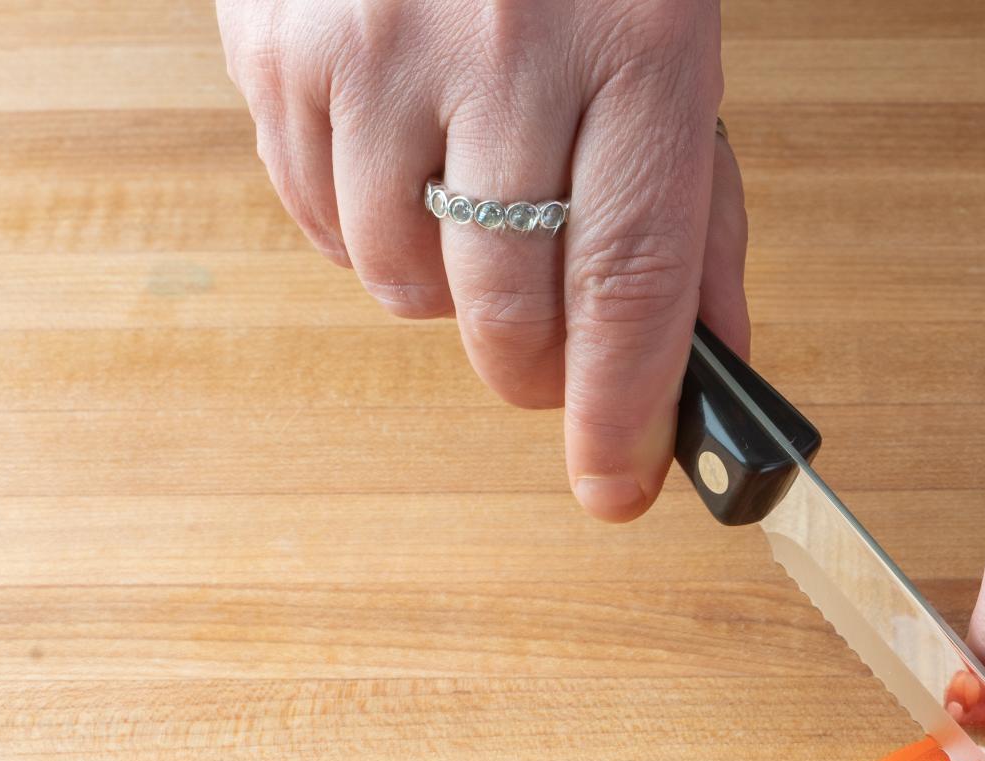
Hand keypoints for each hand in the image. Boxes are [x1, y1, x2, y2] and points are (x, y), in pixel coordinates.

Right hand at [215, 0, 742, 519]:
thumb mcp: (676, 53)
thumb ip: (696, 212)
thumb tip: (707, 363)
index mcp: (636, 47)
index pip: (630, 285)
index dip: (623, 411)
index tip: (619, 489)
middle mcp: (501, 48)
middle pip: (510, 306)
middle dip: (540, 373)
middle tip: (556, 366)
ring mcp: (374, 46)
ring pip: (406, 283)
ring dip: (452, 299)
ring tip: (478, 222)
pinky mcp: (277, 48)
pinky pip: (319, 225)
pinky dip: (369, 242)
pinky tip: (407, 180)